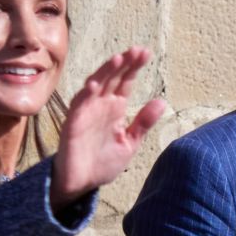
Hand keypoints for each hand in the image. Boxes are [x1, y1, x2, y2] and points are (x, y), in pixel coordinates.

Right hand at [50, 46, 165, 210]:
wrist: (82, 184)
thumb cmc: (103, 162)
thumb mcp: (130, 143)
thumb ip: (143, 123)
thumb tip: (162, 102)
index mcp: (115, 108)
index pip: (125, 82)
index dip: (134, 67)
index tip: (146, 53)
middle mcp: (100, 106)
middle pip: (112, 78)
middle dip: (124, 64)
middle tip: (137, 50)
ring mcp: (86, 112)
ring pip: (95, 86)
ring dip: (105, 72)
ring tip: (118, 59)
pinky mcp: (73, 124)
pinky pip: (78, 105)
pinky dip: (85, 94)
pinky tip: (95, 84)